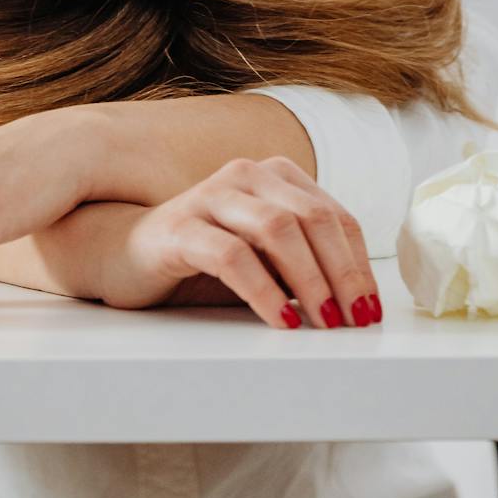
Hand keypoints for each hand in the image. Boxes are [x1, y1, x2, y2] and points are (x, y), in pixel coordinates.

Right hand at [105, 156, 382, 329]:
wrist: (126, 254)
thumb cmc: (205, 258)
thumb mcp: (264, 258)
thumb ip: (304, 262)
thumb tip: (358, 304)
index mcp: (275, 176)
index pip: (334, 216)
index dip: (359, 265)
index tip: (371, 309)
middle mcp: (247, 175)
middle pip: (313, 219)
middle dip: (343, 274)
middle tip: (356, 321)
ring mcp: (212, 196)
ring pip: (278, 229)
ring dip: (311, 280)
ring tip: (324, 322)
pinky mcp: (181, 227)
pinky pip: (232, 256)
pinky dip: (264, 291)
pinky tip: (281, 320)